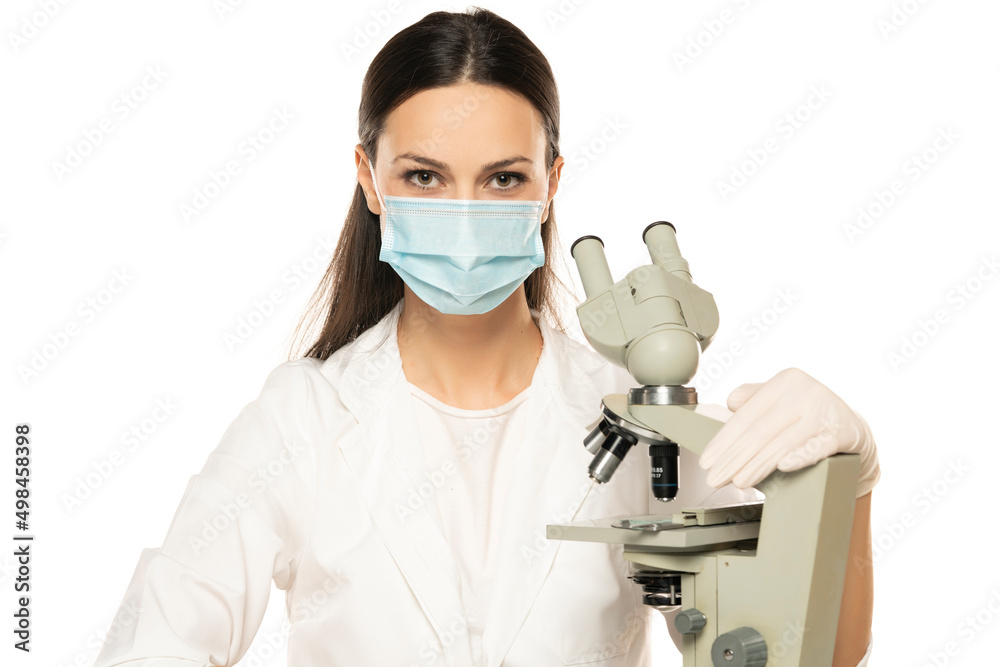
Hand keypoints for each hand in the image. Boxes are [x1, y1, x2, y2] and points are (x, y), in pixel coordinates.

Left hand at [698, 368, 879, 497]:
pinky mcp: (842, 431)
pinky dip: (799, 456)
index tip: (707, 461)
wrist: (854, 430)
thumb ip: (755, 398)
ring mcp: (824, 410)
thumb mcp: (782, 401)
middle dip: (734, 458)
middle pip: (760, 431)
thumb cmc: (810, 417)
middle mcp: (804, 391)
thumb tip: (731, 402)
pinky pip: (816, 447)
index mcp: (785, 382)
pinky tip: (783, 467)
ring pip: (782, 442)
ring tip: (739, 481)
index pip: (746, 417)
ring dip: (757, 465)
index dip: (724, 441)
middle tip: (716, 478)